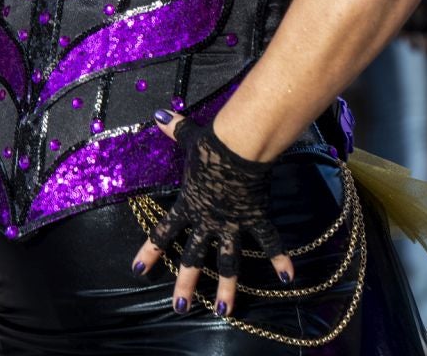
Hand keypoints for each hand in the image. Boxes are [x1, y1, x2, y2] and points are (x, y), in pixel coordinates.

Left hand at [134, 113, 293, 318]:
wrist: (238, 147)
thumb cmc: (211, 143)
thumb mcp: (189, 137)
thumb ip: (174, 130)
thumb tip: (159, 115)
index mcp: (188, 204)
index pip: (164, 231)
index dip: (150, 251)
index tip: (137, 270)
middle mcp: (207, 220)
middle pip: (193, 257)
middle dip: (185, 284)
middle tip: (179, 308)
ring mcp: (231, 223)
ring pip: (227, 261)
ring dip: (226, 287)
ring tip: (223, 311)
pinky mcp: (255, 218)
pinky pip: (269, 241)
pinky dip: (280, 258)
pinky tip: (289, 277)